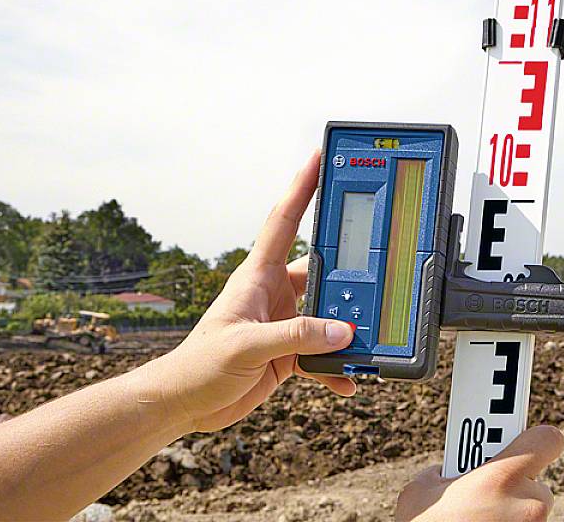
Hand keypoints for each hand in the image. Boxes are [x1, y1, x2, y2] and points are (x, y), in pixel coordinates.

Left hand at [148, 149, 356, 432]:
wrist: (184, 403)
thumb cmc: (199, 365)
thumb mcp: (248, 345)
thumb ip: (296, 336)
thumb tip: (342, 329)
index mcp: (258, 276)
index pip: (285, 222)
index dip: (302, 187)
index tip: (319, 158)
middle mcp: (274, 292)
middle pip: (321, 269)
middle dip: (349, 267)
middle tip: (379, 261)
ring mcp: (283, 321)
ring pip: (328, 312)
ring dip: (347, 324)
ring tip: (370, 333)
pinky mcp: (287, 351)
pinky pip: (322, 351)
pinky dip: (337, 364)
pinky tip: (349, 377)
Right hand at [395, 426, 563, 521]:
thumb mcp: (420, 492)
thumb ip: (444, 471)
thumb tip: (449, 470)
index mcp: (503, 479)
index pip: (548, 439)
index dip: (535, 437)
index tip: (522, 437)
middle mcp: (528, 506)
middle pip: (536, 480)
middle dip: (513, 483)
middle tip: (486, 491)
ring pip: (532, 511)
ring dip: (512, 512)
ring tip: (479, 518)